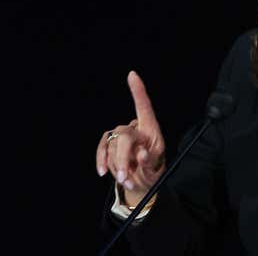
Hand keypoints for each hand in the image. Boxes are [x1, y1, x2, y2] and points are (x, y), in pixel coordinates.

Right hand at [96, 71, 165, 206]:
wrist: (141, 182)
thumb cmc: (151, 170)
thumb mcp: (155, 169)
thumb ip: (149, 163)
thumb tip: (141, 154)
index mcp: (151, 130)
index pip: (144, 107)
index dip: (138, 91)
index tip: (132, 75)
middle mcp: (135, 128)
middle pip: (124, 136)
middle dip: (122, 158)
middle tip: (124, 177)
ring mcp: (121, 134)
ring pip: (113, 147)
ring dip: (116, 167)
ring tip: (127, 179)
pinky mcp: (110, 142)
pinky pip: (102, 147)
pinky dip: (101, 160)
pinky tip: (102, 172)